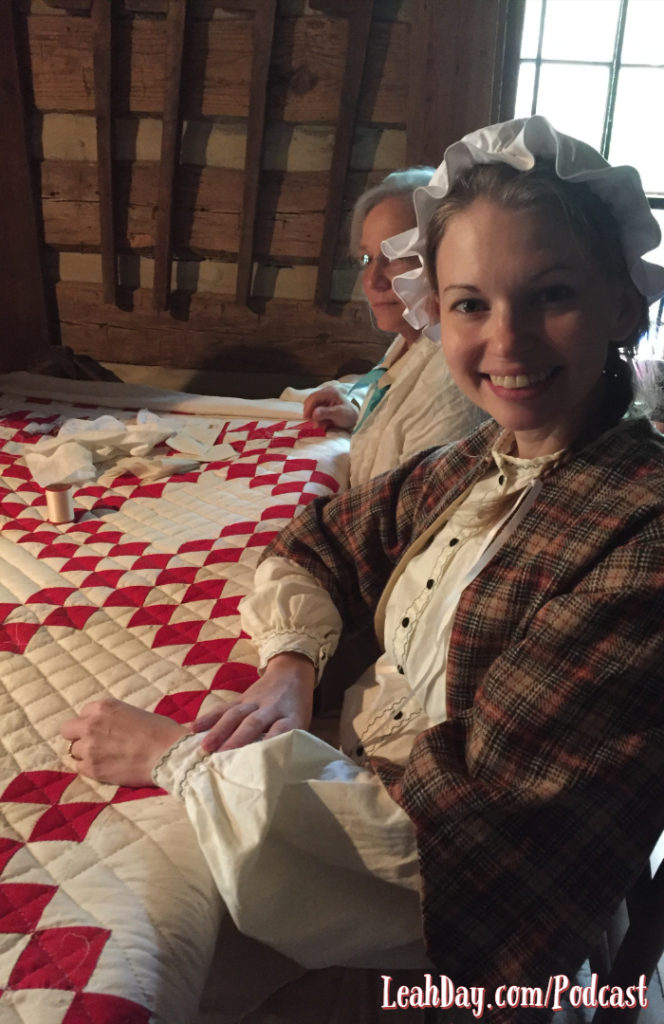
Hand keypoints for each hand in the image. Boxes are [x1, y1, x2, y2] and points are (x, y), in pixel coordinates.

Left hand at [60, 698, 187, 786]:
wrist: (169, 754)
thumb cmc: (161, 732)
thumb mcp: (135, 713)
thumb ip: (114, 718)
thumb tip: (110, 727)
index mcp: (103, 707)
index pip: (83, 713)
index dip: (92, 722)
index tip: (103, 730)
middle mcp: (91, 724)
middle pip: (68, 730)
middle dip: (79, 736)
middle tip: (95, 744)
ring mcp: (89, 747)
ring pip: (74, 751)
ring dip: (86, 754)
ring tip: (105, 758)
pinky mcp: (92, 768)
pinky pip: (80, 768)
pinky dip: (90, 769)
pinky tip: (107, 768)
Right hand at [193, 652, 315, 752]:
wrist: (292, 673)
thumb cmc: (296, 709)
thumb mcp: (302, 725)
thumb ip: (289, 743)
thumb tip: (277, 773)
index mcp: (292, 717)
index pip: (281, 731)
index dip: (269, 744)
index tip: (258, 764)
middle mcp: (272, 707)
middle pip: (253, 723)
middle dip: (237, 740)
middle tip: (222, 758)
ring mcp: (255, 701)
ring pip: (235, 714)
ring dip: (219, 730)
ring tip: (205, 746)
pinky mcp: (242, 697)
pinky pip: (224, 707)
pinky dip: (209, 717)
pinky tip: (194, 727)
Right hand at [303, 385, 358, 429]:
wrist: (353, 419)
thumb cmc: (349, 415)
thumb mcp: (339, 414)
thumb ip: (326, 413)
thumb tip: (314, 413)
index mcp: (330, 392)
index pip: (314, 397)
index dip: (308, 407)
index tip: (306, 417)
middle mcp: (325, 392)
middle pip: (310, 401)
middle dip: (311, 413)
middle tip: (315, 423)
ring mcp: (323, 398)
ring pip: (311, 407)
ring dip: (313, 417)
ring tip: (321, 424)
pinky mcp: (322, 404)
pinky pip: (313, 410)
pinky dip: (316, 418)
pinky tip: (322, 423)